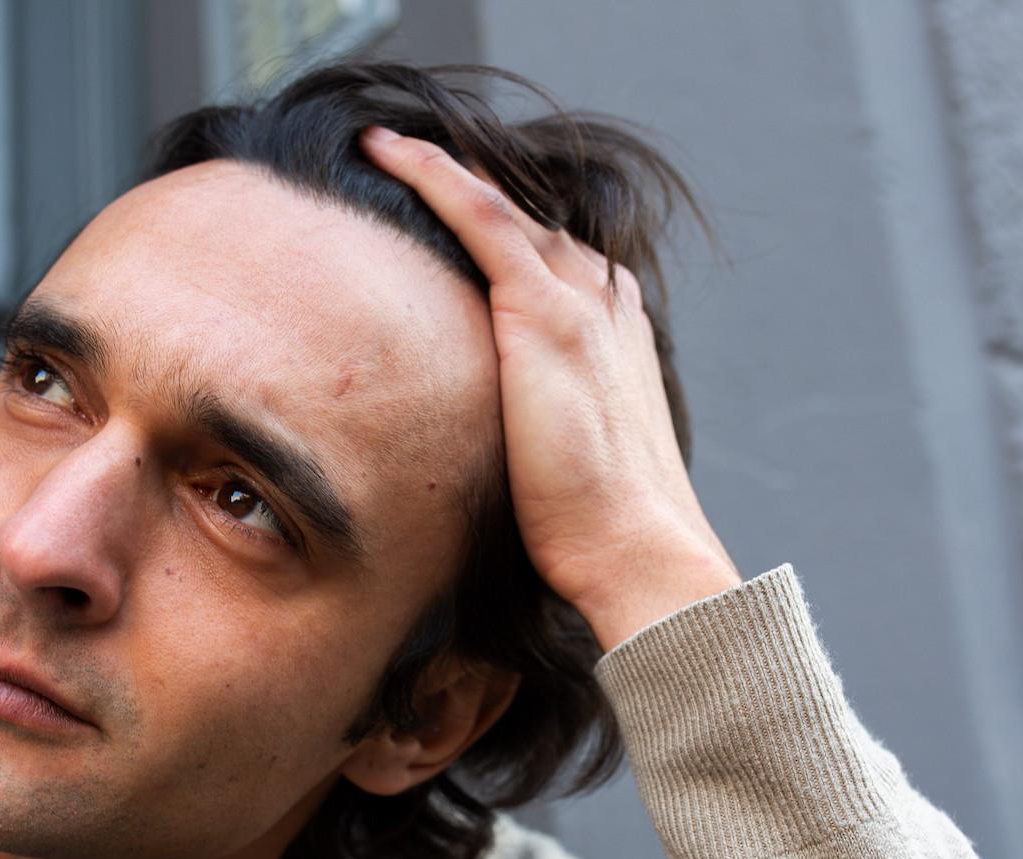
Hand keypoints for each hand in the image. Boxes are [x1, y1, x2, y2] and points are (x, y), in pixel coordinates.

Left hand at [360, 126, 739, 649]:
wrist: (635, 547)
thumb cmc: (596, 530)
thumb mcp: (565, 465)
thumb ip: (534, 433)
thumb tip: (487, 458)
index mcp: (614, 335)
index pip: (552, 264)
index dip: (504, 238)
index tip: (451, 220)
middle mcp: (603, 303)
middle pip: (529, 225)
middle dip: (472, 191)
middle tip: (404, 165)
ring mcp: (579, 301)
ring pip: (502, 208)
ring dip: (445, 171)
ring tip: (387, 147)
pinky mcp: (544, 312)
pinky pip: (483, 218)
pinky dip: (437, 176)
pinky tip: (391, 153)